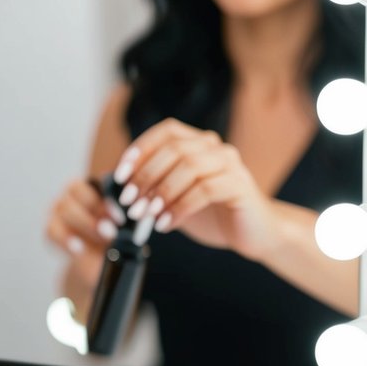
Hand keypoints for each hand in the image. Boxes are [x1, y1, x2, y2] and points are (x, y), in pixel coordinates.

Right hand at [44, 177, 116, 320]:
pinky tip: (79, 249)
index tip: (120, 216)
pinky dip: (66, 239)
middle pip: (75, 190)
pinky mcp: (51, 229)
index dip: (106, 198)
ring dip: (85, 225)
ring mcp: (59, 210)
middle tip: (111, 230)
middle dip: (95, 211)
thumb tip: (141, 209)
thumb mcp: (127, 226)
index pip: (94, 181)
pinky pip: (52, 229)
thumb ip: (130, 214)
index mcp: (93, 187)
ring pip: (64, 208)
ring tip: (102, 240)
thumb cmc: (116, 240)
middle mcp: (73, 194)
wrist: (98, 266)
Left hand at [112, 118, 276, 259]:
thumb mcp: (173, 199)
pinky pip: (205, 190)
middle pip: (174, 149)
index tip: (120, 175)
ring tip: (146, 216)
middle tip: (129, 203)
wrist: (252, 233)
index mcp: (198, 144)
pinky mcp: (240, 185)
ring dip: (162, 192)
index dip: (140, 149)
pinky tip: (166, 224)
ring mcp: (230, 164)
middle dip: (146, 176)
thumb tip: (114, 187)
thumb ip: (150, 190)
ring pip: (189, 167)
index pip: (166, 132)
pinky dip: (180, 207)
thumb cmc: (210, 214)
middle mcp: (215, 148)